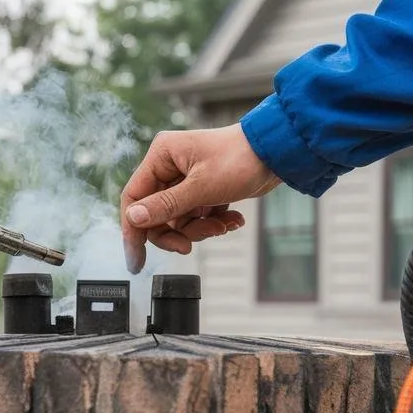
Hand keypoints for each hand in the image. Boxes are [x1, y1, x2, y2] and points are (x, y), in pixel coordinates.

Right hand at [120, 123, 280, 273]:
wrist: (279, 153)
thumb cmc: (241, 159)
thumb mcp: (201, 188)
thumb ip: (165, 206)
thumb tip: (133, 219)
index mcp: (162, 156)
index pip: (133, 197)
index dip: (133, 230)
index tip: (136, 258)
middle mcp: (170, 165)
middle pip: (155, 213)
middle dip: (175, 232)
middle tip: (189, 245)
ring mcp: (187, 178)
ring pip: (178, 218)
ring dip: (199, 228)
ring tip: (222, 225)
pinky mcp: (203, 188)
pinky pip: (197, 215)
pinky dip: (213, 222)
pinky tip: (232, 219)